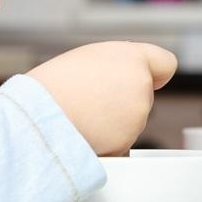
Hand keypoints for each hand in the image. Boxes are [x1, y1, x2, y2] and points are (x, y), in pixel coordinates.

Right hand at [26, 41, 176, 155]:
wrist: (36, 116)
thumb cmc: (52, 85)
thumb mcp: (86, 59)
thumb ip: (115, 66)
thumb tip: (126, 83)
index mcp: (131, 58)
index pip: (165, 63)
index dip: (154, 72)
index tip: (148, 78)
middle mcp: (140, 86)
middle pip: (141, 96)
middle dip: (121, 101)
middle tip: (88, 99)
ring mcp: (136, 117)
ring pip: (130, 122)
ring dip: (111, 122)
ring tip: (80, 113)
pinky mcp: (127, 143)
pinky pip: (120, 144)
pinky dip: (106, 143)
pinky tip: (83, 132)